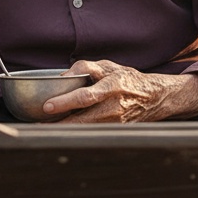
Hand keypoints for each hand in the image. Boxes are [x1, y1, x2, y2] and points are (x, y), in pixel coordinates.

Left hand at [42, 60, 197, 122]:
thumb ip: (86, 67)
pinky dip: (78, 132)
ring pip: (86, 128)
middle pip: (83, 117)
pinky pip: (93, 132)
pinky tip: (64, 131)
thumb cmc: (128, 79)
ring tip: (47, 129)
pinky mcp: (116, 129)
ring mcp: (115, 120)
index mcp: (112, 85)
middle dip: (60, 122)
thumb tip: (63, 75)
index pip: (85, 95)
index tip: (47, 106)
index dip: (65, 101)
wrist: (156, 97)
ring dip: (66, 129)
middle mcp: (114, 105)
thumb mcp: (110, 66)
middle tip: (40, 123)